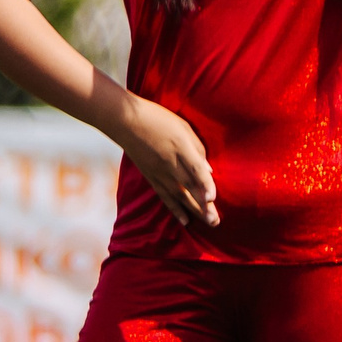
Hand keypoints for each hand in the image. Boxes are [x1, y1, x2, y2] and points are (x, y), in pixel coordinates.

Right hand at [113, 97, 217, 227]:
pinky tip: (185, 221)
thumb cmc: (158, 119)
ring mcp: (159, 172)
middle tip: (216, 222)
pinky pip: (164, 196)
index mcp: (180, 147)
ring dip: (195, 211)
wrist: (125, 120)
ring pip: (179, 195)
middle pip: (189, 187)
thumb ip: (198, 148)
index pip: (195, 169)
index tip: (212, 198)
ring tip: (210, 223)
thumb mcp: (183, 127)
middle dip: (203, 205)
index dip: (204, 183)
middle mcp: (170, 163)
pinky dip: (175, 209)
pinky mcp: (151, 177)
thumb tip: (209, 170)